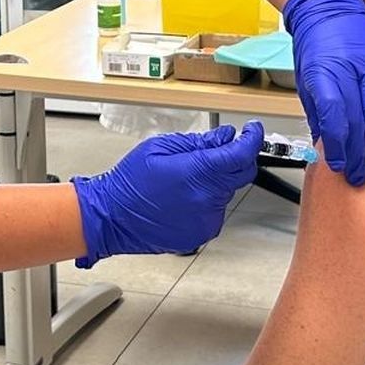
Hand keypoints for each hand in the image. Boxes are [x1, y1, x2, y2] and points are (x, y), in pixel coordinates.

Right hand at [72, 122, 264, 267]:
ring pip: (226, 193)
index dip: (252, 139)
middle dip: (235, 159)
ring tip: (184, 181)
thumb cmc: (129, 182)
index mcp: (198, 173)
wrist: (111, 217)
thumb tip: (225, 137)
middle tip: (217, 151)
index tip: (252, 130)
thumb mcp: (160, 147)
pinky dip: (205, 201)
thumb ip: (199, 142)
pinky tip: (181, 199)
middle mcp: (206, 199)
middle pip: (242, 174)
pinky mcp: (201, 233)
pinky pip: (214, 211)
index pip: (242, 154)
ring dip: (215, 182)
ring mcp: (206, 219)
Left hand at [282, 0, 364, 185]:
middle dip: (359, 153)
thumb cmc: (314, 47)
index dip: (339, 145)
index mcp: (322, 73)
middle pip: (359, 119)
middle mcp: (349, 68)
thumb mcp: (306, 79)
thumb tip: (327, 147)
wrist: (328, 7)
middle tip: (359, 175)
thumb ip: (318, 113)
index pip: (335, 116)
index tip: (340, 165)